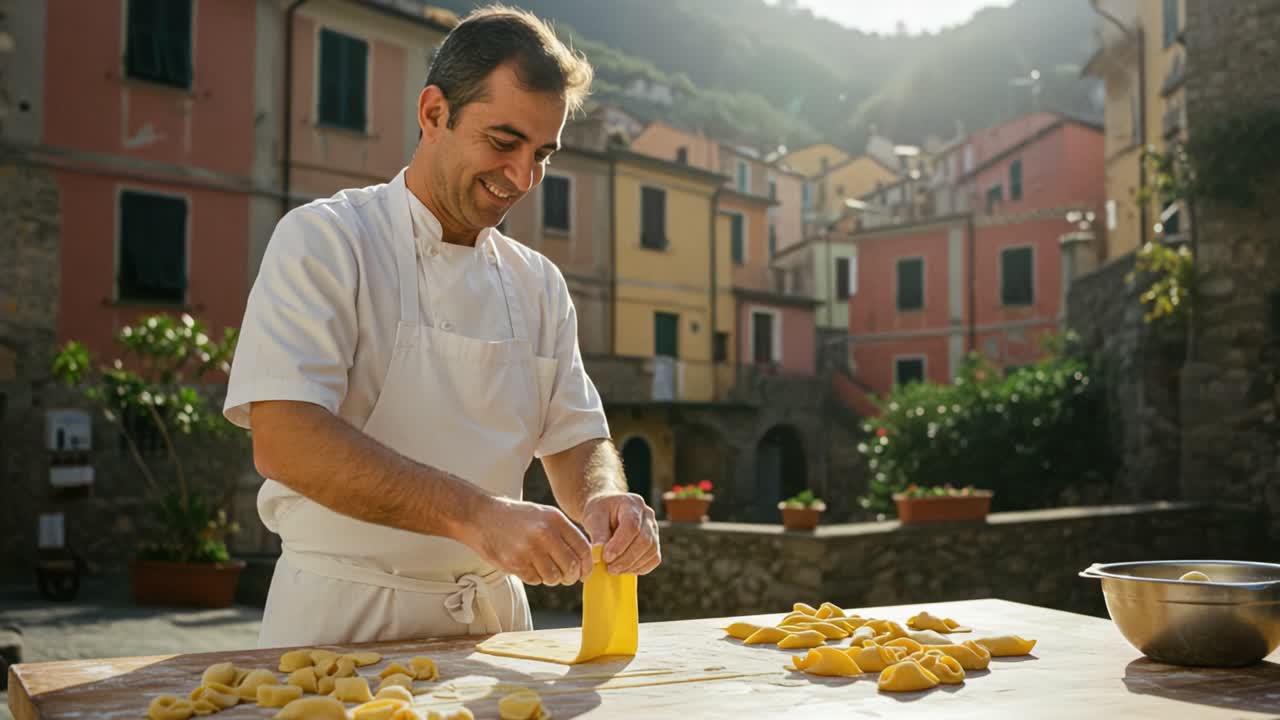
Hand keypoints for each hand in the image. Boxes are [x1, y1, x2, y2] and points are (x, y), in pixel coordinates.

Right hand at [463, 497, 592, 586]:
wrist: (481, 516)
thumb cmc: (516, 518)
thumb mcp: (543, 515)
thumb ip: (564, 533)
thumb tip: (585, 559)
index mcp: (555, 519)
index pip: (582, 548)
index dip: (587, 565)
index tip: (585, 573)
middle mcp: (544, 533)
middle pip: (571, 566)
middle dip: (572, 577)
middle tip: (567, 578)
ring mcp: (529, 549)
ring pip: (553, 577)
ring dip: (552, 579)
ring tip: (544, 570)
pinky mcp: (515, 562)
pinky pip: (535, 580)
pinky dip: (535, 578)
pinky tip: (528, 566)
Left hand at [581, 492, 660, 575]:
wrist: (607, 510)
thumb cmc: (600, 511)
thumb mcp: (594, 516)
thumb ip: (598, 533)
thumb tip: (599, 554)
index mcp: (633, 503)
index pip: (632, 526)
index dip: (620, 545)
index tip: (606, 557)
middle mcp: (647, 515)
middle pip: (645, 540)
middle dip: (627, 558)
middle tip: (610, 568)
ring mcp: (654, 528)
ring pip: (651, 551)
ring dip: (633, 565)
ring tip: (614, 570)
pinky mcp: (655, 541)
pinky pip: (654, 558)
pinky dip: (641, 567)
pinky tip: (625, 570)